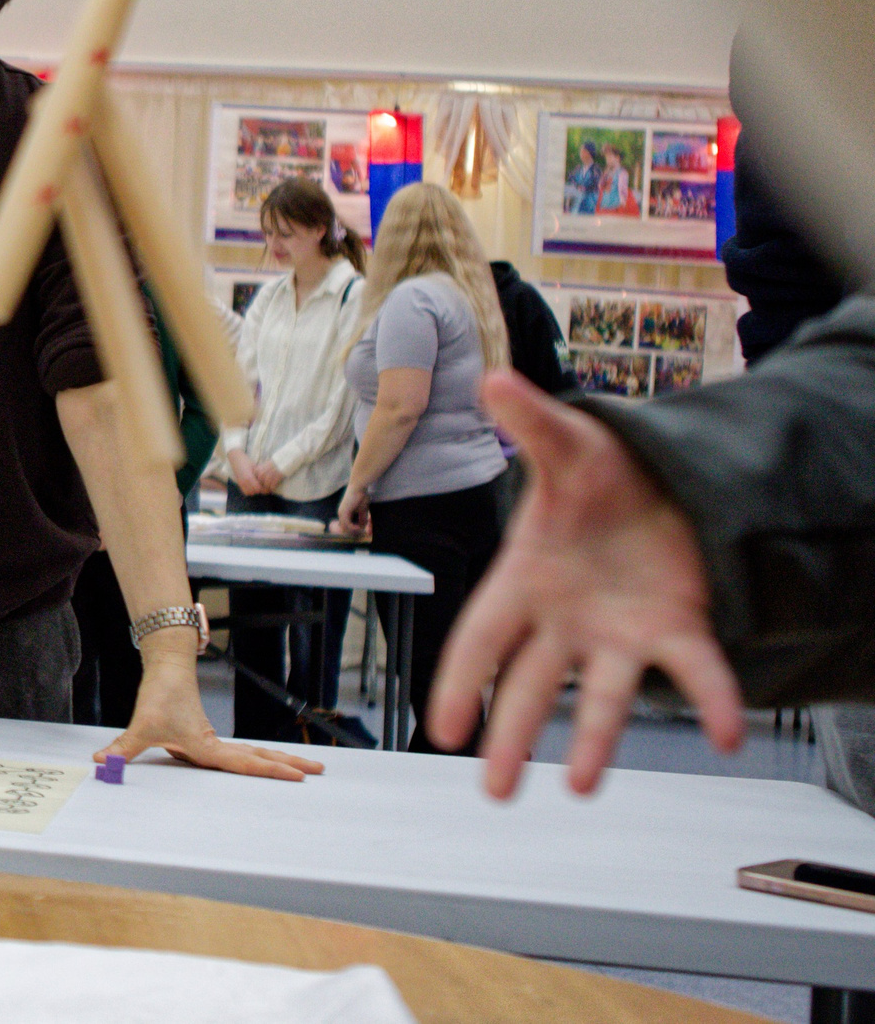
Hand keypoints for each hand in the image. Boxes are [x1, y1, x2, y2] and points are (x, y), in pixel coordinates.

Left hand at [101, 638, 322, 781]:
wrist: (167, 666)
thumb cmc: (158, 695)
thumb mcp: (141, 726)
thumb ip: (122, 749)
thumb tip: (101, 763)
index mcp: (207, 747)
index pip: (245, 764)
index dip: (271, 771)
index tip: (297, 776)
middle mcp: (215, 745)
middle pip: (259, 758)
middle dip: (289, 765)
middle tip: (318, 771)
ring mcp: (213, 740)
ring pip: (253, 753)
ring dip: (278, 759)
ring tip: (305, 767)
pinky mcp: (207, 735)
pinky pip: (240, 752)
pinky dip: (259, 758)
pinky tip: (266, 763)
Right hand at [231, 450, 277, 496]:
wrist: (235, 459)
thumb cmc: (246, 461)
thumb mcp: (255, 467)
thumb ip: (260, 475)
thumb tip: (267, 481)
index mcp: (249, 477)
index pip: (259, 488)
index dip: (264, 488)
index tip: (267, 485)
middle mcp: (244, 482)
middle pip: (255, 491)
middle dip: (261, 490)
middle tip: (264, 486)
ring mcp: (241, 483)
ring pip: (250, 493)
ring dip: (255, 491)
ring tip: (259, 487)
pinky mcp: (239, 484)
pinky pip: (246, 492)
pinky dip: (250, 491)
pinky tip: (253, 487)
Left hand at [336, 483, 370, 533]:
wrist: (358, 487)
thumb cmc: (361, 495)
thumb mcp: (363, 509)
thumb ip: (362, 518)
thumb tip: (363, 526)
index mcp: (345, 513)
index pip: (347, 526)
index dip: (354, 530)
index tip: (363, 532)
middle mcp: (341, 514)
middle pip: (346, 529)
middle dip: (355, 532)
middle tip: (364, 533)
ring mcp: (341, 513)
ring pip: (346, 528)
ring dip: (355, 531)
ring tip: (363, 531)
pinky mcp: (344, 512)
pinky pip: (347, 525)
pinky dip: (353, 528)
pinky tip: (360, 528)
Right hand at [431, 371, 743, 798]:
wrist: (665, 484)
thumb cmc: (602, 473)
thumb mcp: (570, 445)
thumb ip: (533, 421)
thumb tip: (495, 380)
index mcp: (524, 580)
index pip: (482, 637)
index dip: (459, 683)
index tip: (442, 731)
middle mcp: (564, 621)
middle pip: (528, 685)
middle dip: (510, 736)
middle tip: (494, 789)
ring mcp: (618, 635)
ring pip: (600, 698)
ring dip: (595, 741)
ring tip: (585, 786)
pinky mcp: (674, 634)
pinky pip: (693, 675)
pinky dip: (711, 703)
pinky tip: (726, 733)